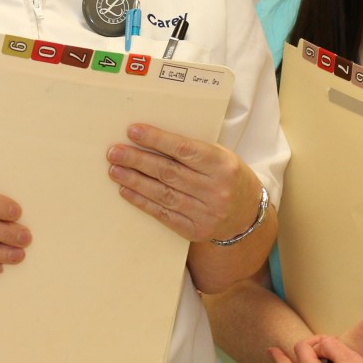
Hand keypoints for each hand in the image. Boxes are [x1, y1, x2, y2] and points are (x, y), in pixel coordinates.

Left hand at [107, 123, 260, 242]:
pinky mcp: (195, 230)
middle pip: (168, 172)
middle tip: (114, 152)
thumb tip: (152, 138)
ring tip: (115, 170)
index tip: (133, 131)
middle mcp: (215, 190)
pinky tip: (126, 191)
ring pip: (163, 194)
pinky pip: (163, 214)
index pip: (185, 150)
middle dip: (137, 160)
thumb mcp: (221, 156)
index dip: (157, 140)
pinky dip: (142, 202)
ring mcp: (206, 213)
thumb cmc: (228, 177)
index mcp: (223, 165)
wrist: (248, 215)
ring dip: (135, 181)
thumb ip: (193, 149)